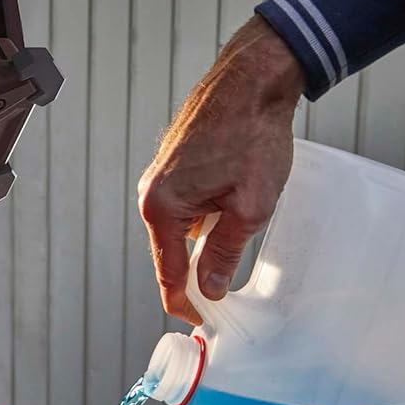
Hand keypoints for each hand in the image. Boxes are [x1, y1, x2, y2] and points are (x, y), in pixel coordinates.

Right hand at [137, 14, 302, 323]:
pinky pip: (187, 207)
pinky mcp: (175, 165)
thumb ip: (224, 253)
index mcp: (162, 209)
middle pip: (171, 255)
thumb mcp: (249, 208)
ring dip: (206, 242)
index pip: (169, 277)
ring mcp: (161, 178)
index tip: (207, 324)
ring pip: (182, 230)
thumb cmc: (251, 135)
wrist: (252, 80)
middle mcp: (152, 194)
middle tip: (229, 294)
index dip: (188, 306)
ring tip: (239, 238)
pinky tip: (235, 208)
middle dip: (198, 274)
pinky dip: (207, 217)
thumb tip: (209, 290)